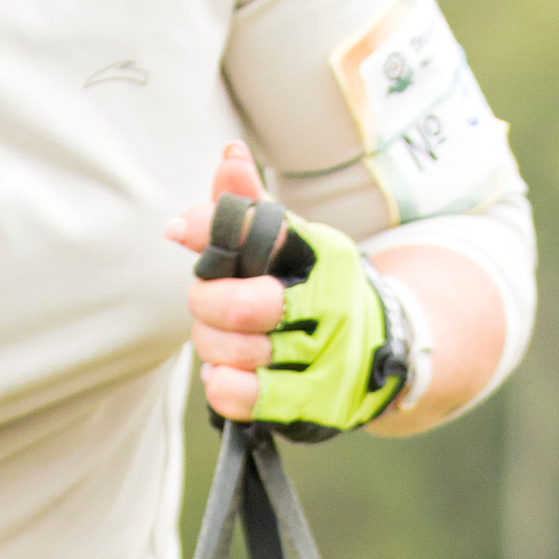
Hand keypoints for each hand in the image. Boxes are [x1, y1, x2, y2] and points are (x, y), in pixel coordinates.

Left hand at [164, 142, 413, 435]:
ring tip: (217, 340)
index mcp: (322, 254)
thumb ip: (252, 206)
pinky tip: (222, 373)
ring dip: (211, 345)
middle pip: (243, 305)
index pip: (262, 231)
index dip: (212, 230)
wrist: (379, 352)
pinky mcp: (317, 403)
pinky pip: (246, 397)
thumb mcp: (291, 243)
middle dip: (207, 302)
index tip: (179, 232)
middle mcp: (333, 304)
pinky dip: (222, 385)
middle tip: (206, 301)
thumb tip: (229, 155)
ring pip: (240, 352)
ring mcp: (328, 358)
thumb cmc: (315, 291)